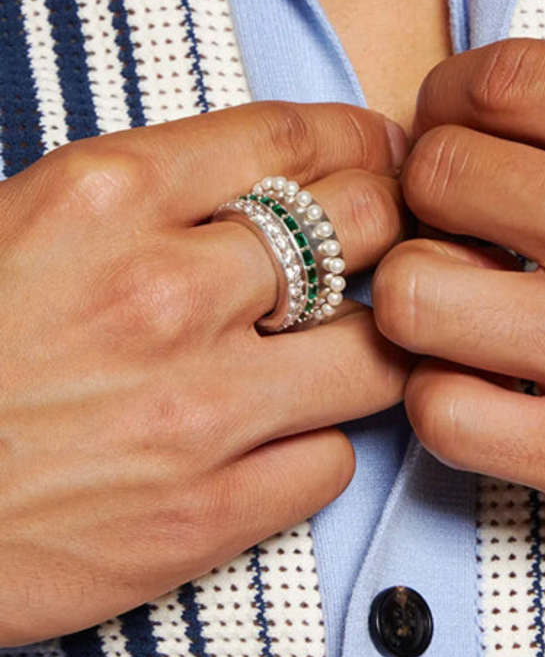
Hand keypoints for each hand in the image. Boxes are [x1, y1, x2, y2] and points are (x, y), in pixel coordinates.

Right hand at [0, 101, 409, 643]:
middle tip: (393, 246)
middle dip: (395, 230)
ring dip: (372, 348)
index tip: (382, 158)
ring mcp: (196, 411)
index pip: (295, 140)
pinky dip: (319, 448)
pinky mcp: (206, 515)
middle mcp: (165, 293)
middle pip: (363, 229)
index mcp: (104, 196)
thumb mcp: (17, 227)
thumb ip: (140, 197)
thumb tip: (259, 190)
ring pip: (374, 356)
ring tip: (342, 352)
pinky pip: (332, 464)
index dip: (364, 145)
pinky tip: (277, 444)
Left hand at [372, 39, 544, 577]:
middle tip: (449, 225)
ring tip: (457, 310)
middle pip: (438, 173)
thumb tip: (524, 122)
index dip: (446, 103)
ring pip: (413, 290)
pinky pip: (442, 412)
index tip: (450, 133)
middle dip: (421, 195)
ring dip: (416, 296)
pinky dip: (439, 399)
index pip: (501, 78)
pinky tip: (480, 392)